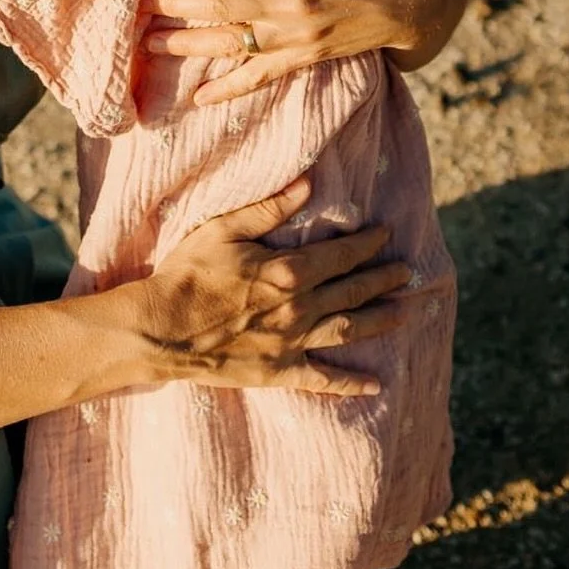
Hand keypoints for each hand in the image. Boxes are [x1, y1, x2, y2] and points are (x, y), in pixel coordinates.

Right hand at [138, 177, 409, 396]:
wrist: (160, 329)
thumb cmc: (187, 273)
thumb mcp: (223, 229)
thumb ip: (269, 209)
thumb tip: (308, 183)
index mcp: (289, 271)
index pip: (341, 254)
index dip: (367, 243)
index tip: (386, 234)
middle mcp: (299, 308)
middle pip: (353, 291)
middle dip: (383, 279)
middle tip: (407, 272)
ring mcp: (291, 343)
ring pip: (348, 330)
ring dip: (379, 321)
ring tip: (403, 314)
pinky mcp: (278, 371)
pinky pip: (322, 379)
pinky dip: (350, 383)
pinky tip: (375, 386)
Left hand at [139, 0, 465, 104]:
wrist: (415, 0)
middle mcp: (290, 2)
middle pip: (217, 4)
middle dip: (173, 3)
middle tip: (136, 1)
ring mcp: (295, 36)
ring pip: (230, 43)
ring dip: (186, 44)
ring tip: (148, 41)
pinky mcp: (303, 58)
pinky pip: (259, 77)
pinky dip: (229, 89)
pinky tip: (198, 98)